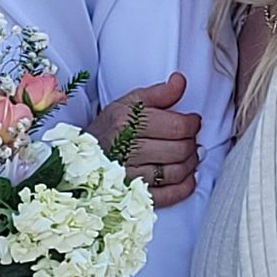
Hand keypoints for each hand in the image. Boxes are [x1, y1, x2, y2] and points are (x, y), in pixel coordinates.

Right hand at [93, 69, 201, 206]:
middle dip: (192, 143)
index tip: (193, 121)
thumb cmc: (109, 127)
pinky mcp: (133, 194)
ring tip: (188, 155)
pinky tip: (187, 177)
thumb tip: (180, 81)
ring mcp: (129, 175)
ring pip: (176, 172)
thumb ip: (158, 93)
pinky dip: (184, 188)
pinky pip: (167, 195)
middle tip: (190, 138)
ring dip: (190, 164)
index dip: (193, 124)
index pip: (177, 126)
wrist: (83, 155)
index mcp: (127, 122)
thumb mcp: (128, 103)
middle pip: (179, 150)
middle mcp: (126, 149)